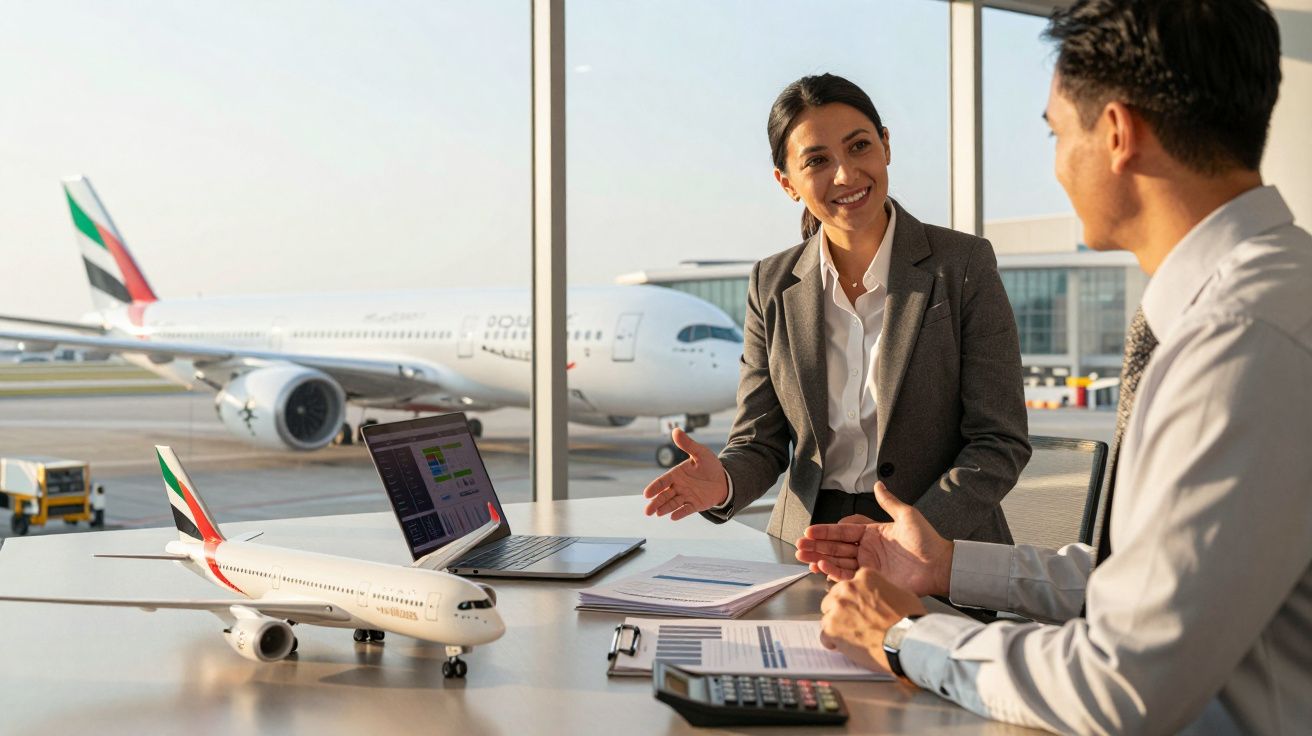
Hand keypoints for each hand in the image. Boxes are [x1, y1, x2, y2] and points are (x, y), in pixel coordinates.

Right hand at [642, 428, 728, 519]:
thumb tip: (676, 430)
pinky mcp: (695, 504)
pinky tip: (673, 517)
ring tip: (657, 513)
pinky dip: (680, 513)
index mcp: (677, 474)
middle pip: (664, 496)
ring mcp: (686, 496)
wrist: (724, 479)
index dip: (654, 488)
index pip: (662, 481)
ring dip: (665, 508)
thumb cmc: (709, 465)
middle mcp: (679, 487)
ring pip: (672, 504)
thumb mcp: (700, 452)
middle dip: (655, 503)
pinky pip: (686, 509)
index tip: (646, 494)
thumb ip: (688, 444)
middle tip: (647, 511)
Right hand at [795, 482, 953, 596]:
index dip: (825, 531)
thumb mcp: (907, 515)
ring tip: (805, 557)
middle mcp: (867, 549)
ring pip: (838, 561)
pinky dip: (834, 573)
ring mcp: (868, 565)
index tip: (810, 531)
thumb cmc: (928, 540)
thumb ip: (888, 502)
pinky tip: (822, 567)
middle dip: (816, 546)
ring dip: (820, 559)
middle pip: (836, 547)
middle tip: (800, 546)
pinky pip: (848, 576)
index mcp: (872, 533)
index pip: (843, 530)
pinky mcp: (872, 580)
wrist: (940, 566)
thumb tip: (878, 484)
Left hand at [819, 567, 926, 675]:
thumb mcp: (902, 594)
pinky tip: (846, 646)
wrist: (907, 642)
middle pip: (835, 597)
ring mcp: (838, 608)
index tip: (859, 606)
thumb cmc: (909, 621)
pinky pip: (824, 635)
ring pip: (828, 616)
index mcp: (865, 577)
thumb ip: (883, 591)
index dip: (855, 598)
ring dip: (837, 625)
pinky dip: (833, 642)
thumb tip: (880, 597)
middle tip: (855, 622)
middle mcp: (848, 588)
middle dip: (842, 609)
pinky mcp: (832, 628)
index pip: (851, 584)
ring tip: (853, 636)